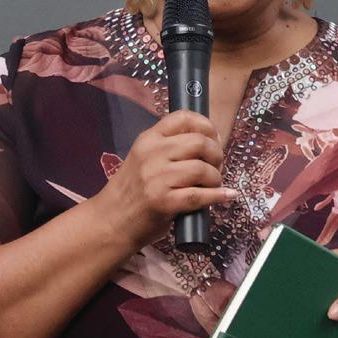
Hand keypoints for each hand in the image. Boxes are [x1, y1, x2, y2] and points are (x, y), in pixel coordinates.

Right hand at [91, 110, 236, 251]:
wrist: (112, 220)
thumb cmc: (133, 190)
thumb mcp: (144, 158)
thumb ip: (169, 147)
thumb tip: (208, 142)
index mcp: (148, 139)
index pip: (183, 117)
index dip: (206, 125)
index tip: (214, 137)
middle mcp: (152, 154)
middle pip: (199, 142)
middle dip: (216, 154)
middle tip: (217, 165)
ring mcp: (157, 178)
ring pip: (201, 169)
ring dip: (215, 177)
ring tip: (214, 184)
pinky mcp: (163, 202)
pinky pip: (199, 195)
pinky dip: (218, 195)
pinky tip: (225, 196)